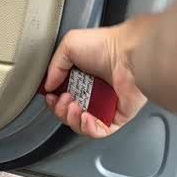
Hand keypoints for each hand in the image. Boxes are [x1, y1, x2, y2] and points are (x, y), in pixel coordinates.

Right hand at [44, 22, 147, 137]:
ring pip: (81, 125)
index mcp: (82, 77)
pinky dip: (88, 128)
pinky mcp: (116, 116)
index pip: (61, 96)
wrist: (128, 55)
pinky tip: (85, 117)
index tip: (50, 96)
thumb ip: (54, 66)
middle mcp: (93, 92)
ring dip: (71, 119)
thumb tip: (48, 85)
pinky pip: (99, 131)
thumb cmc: (105, 45)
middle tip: (63, 99)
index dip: (53, 100)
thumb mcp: (68, 45)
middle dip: (60, 110)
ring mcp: (104, 105)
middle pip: (68, 112)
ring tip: (74, 107)